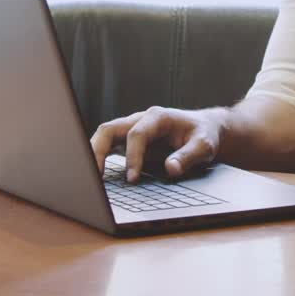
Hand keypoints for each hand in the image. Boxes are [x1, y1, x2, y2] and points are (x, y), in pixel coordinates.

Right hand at [90, 106, 223, 181]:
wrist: (204, 129)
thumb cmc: (203, 135)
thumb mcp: (204, 145)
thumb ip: (188, 156)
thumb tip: (171, 169)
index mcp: (158, 117)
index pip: (136, 134)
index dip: (132, 156)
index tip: (132, 178)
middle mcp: (140, 120)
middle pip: (110, 129)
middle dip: (99, 150)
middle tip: (96, 176)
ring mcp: (132, 129)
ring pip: (104, 135)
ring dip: (94, 153)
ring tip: (90, 177)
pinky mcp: (129, 141)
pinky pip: (108, 145)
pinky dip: (99, 157)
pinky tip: (96, 175)